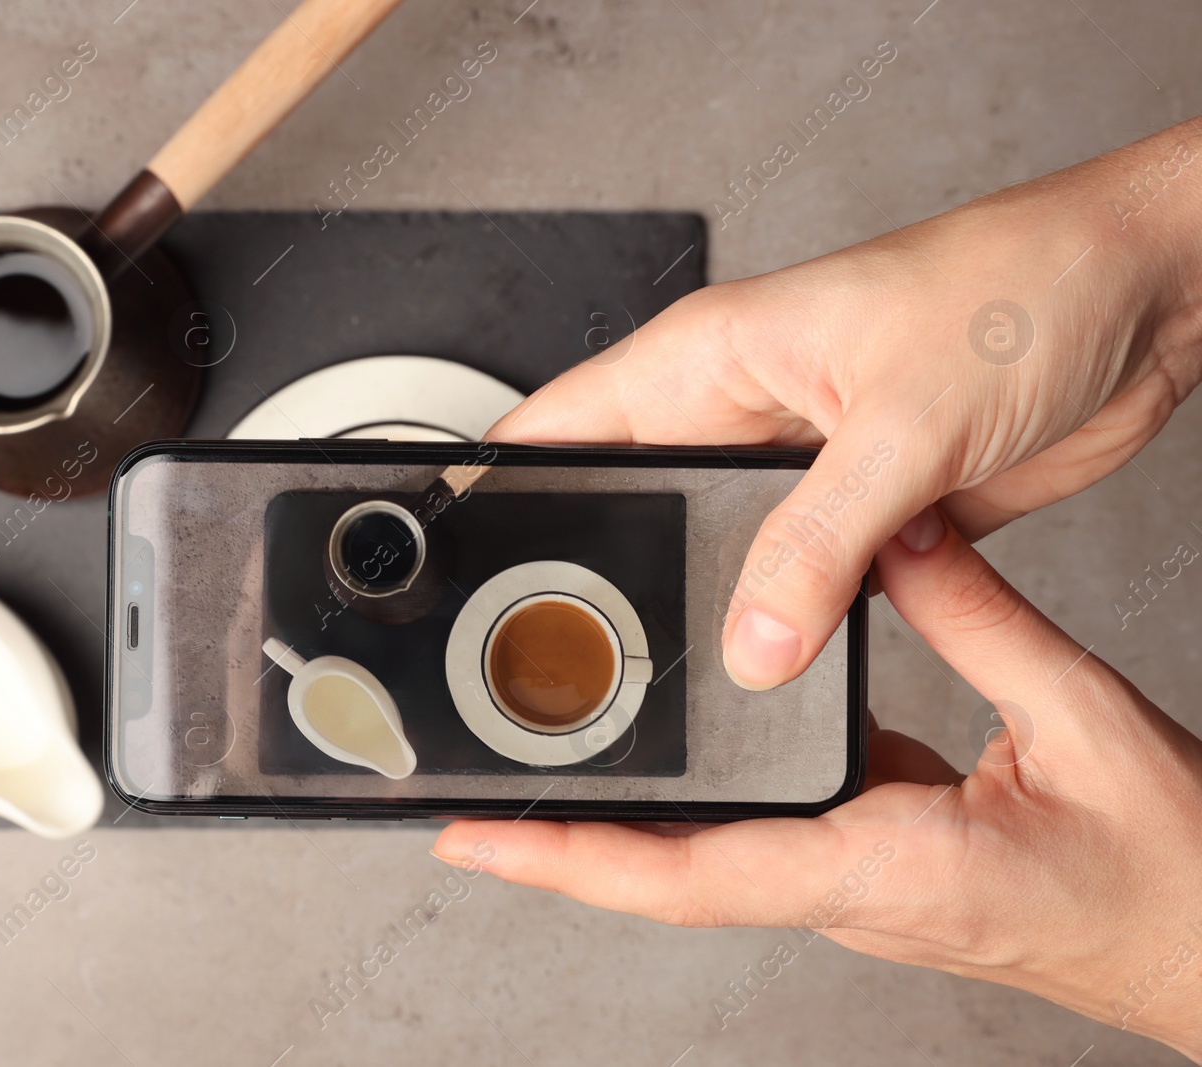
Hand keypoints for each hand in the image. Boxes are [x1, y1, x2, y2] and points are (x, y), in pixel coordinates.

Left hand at [433, 512, 1201, 1057]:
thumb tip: (895, 543)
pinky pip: (753, 838)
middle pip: (666, 876)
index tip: (481, 839)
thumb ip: (980, 621)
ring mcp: (854, 883)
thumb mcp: (1084, 721)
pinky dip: (689, 810)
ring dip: (611, 834)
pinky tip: (665, 764)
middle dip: (557, 850)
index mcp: (884, 867)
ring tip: (531, 785)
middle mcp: (848, 887)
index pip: (693, 871)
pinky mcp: (872, 864)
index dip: (573, 859)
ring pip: (700, 863)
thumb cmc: (1172, 878)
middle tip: (462, 809)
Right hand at [489, 120, 1201, 689]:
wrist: (1146, 299)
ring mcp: (796, 470)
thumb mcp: (898, 424)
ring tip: (706, 668)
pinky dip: (790, 627)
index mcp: (707, 359)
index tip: (459, 562)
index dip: (496, 490)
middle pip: (629, 511)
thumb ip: (815, 545)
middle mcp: (737, 414)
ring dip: (716, 611)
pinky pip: (796, 588)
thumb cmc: (1017, 289)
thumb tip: (752, 644)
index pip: (557, 426)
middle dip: (610, 580)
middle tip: (591, 651)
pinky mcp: (858, 515)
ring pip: (714, 561)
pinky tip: (790, 659)